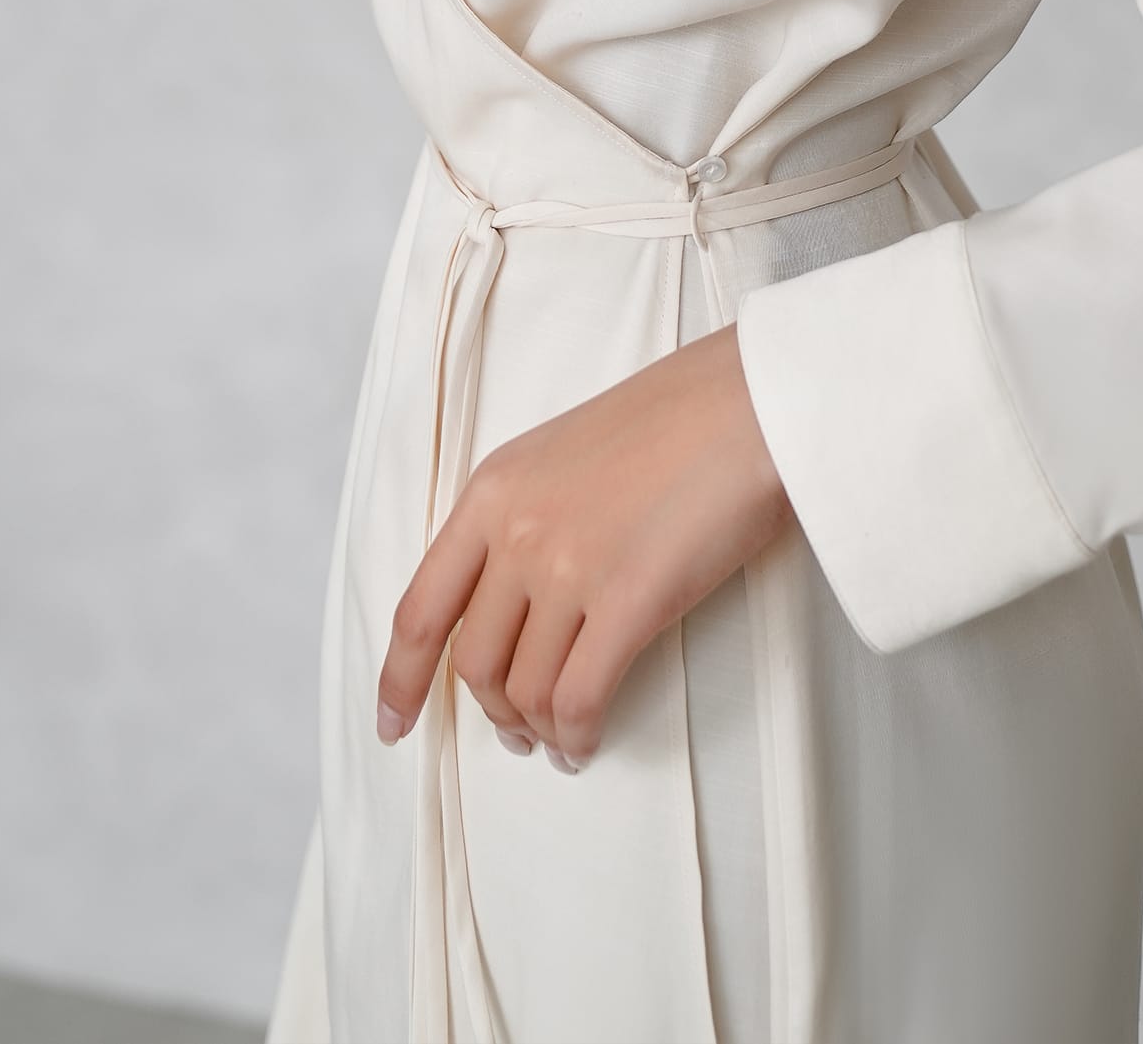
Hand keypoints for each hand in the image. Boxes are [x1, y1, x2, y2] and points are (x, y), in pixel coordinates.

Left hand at [376, 323, 793, 770]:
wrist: (748, 400)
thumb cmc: (677, 419)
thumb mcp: (566, 452)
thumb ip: (526, 516)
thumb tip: (516, 603)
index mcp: (494, 491)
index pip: (420, 609)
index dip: (399, 679)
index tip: (393, 722)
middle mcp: (517, 532)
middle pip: (474, 663)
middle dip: (493, 712)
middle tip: (520, 729)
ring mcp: (568, 567)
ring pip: (523, 690)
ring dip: (538, 730)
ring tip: (560, 738)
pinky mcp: (627, 601)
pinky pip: (578, 700)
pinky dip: (576, 736)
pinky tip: (587, 741)